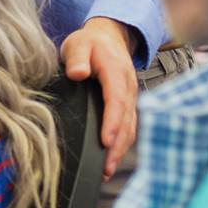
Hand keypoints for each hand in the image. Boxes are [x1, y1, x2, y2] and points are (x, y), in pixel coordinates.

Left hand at [60, 17, 138, 179]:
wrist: (108, 37)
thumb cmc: (89, 43)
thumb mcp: (78, 44)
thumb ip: (77, 58)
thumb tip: (78, 73)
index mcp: (116, 72)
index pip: (116, 100)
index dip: (112, 122)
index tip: (106, 141)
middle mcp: (128, 86)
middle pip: (126, 119)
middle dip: (117, 145)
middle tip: (105, 167)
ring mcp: (130, 96)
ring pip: (130, 126)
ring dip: (120, 149)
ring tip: (106, 171)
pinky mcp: (128, 104)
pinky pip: (128, 126)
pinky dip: (122, 144)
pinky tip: (110, 160)